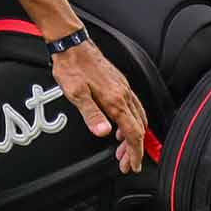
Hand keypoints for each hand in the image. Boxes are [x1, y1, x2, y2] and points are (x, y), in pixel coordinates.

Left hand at [50, 40, 147, 172]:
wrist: (72, 44)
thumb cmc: (72, 67)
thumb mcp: (76, 94)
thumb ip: (91, 115)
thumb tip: (103, 133)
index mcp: (115, 100)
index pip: (133, 133)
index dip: (134, 152)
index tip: (132, 165)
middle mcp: (123, 94)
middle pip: (138, 127)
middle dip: (135, 148)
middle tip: (126, 162)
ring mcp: (122, 88)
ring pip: (138, 117)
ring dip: (133, 135)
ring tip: (124, 149)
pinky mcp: (118, 83)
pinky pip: (133, 107)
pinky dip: (131, 121)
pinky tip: (120, 124)